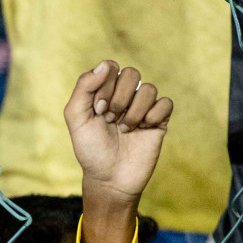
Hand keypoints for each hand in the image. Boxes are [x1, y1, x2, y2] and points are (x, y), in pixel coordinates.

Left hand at [65, 61, 172, 204]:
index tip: (97, 110)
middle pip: (132, 73)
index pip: (110, 67)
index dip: (104, 86)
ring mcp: (143, 107)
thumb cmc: (90, 149)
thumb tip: (106, 64)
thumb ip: (84, 88)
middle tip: (109, 119)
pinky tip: (142, 130)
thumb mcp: (76, 118)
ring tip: (124, 130)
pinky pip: (166, 103)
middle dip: (118, 99)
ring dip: (133, 112)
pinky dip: (152, 116)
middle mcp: (125, 96)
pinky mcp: (159, 120)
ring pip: (149, 89)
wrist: (109, 178)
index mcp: (104, 91)